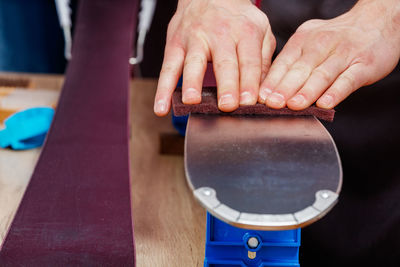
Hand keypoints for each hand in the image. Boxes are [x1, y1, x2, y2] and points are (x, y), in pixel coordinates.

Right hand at [154, 0, 274, 115]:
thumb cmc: (236, 19)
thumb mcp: (260, 31)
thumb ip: (263, 61)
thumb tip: (263, 93)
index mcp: (244, 32)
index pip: (249, 61)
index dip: (250, 82)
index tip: (250, 102)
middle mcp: (219, 34)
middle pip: (224, 63)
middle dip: (226, 85)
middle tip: (227, 106)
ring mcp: (194, 39)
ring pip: (193, 63)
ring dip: (192, 83)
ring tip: (192, 101)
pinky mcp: (174, 45)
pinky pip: (167, 69)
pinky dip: (162, 90)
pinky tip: (161, 107)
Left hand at [259, 0, 399, 109]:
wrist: (376, 22)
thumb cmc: (336, 39)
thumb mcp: (309, 41)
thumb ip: (291, 62)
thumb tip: (267, 87)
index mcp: (303, 42)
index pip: (283, 64)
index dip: (272, 81)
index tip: (260, 97)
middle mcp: (321, 46)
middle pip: (300, 70)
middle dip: (284, 88)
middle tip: (272, 103)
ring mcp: (343, 55)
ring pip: (322, 75)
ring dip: (307, 91)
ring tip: (294, 105)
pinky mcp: (363, 65)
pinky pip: (347, 79)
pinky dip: (336, 92)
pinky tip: (326, 103)